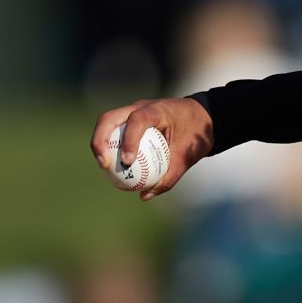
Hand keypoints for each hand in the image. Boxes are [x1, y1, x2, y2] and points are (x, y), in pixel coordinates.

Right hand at [89, 97, 215, 197]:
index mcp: (157, 110)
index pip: (137, 120)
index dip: (129, 139)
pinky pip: (114, 131)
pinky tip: (110, 165)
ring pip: (107, 123)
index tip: (127, 161)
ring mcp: (132, 111)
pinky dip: (109, 146)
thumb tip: (145, 195)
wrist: (201, 117)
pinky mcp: (129, 119)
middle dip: (100, 140)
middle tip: (104, 164)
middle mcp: (140, 107)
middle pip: (109, 118)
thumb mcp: (187, 157)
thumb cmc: (196, 134)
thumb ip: (169, 176)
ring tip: (103, 166)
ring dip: (100, 143)